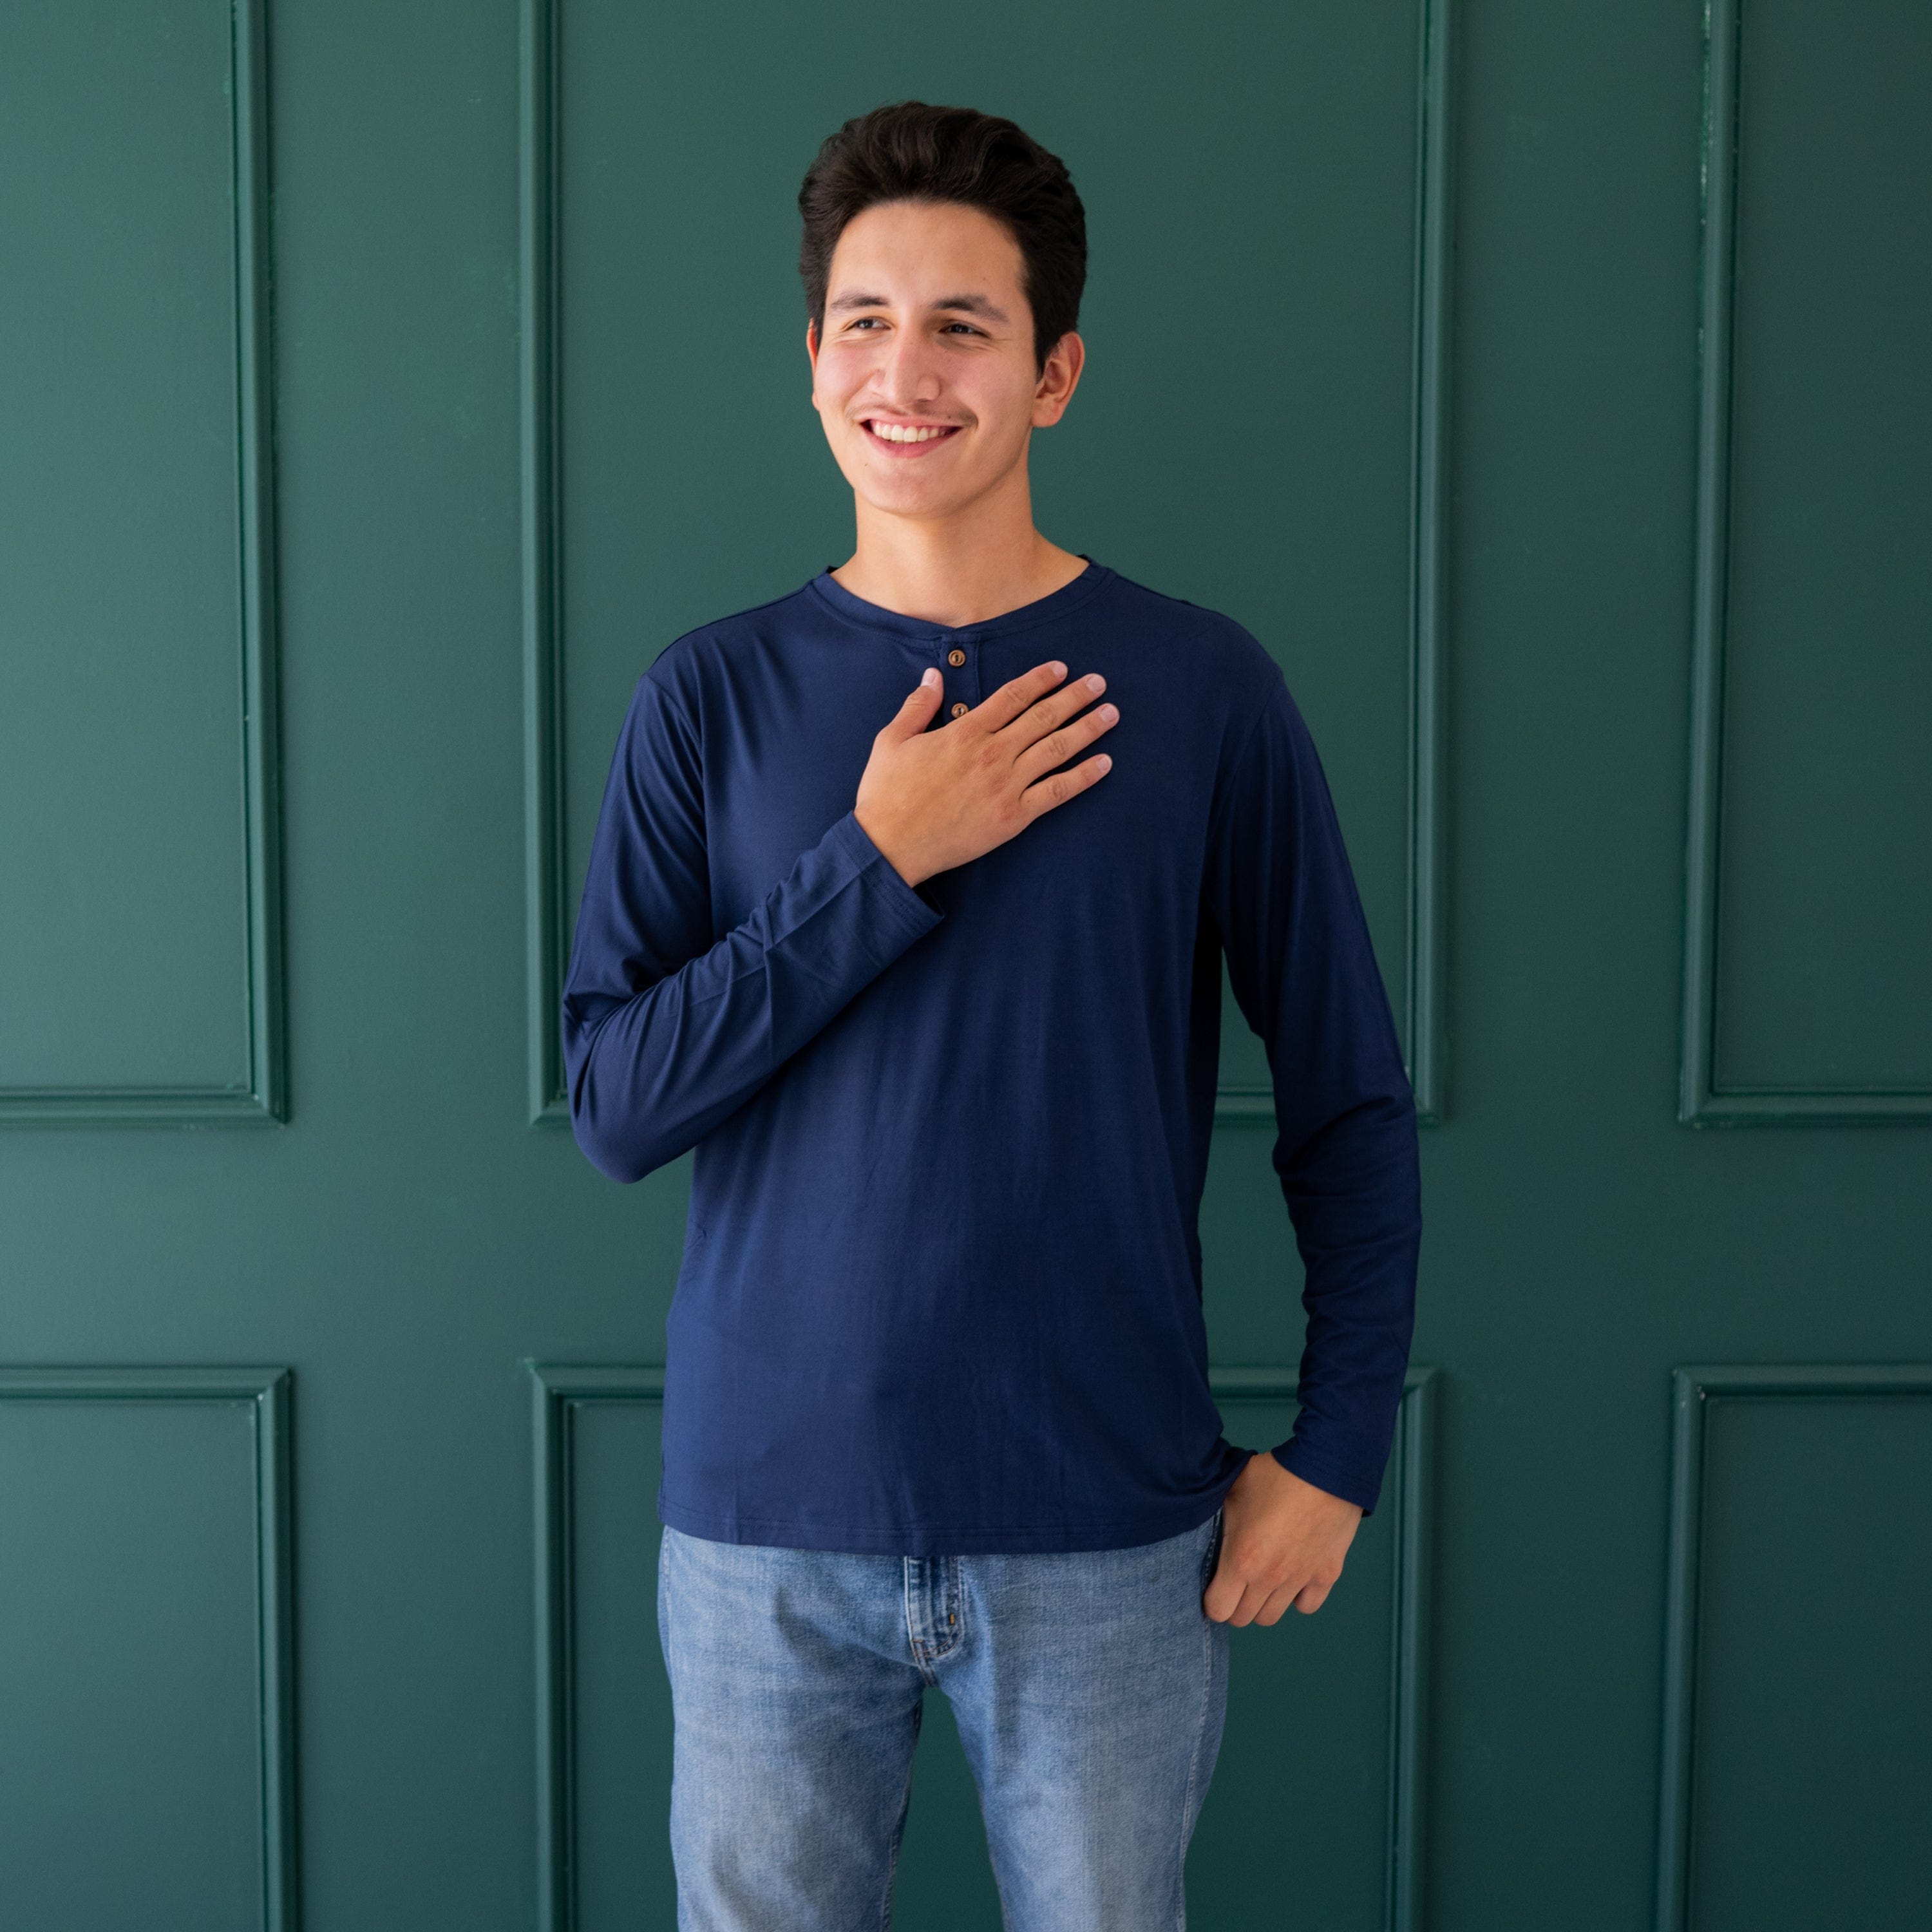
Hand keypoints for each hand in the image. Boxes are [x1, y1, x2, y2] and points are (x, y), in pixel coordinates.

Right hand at [853, 660, 1117, 887]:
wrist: (891, 846)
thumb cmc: (886, 795)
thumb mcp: (892, 741)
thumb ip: (917, 706)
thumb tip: (933, 675)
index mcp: (964, 732)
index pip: (1012, 696)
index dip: (1040, 679)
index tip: (1061, 668)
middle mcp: (991, 753)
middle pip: (1042, 716)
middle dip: (1074, 696)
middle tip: (1099, 682)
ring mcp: (1006, 785)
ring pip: (1056, 748)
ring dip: (1087, 728)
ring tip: (1110, 713)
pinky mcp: (1014, 816)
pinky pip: (1056, 791)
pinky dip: (1083, 776)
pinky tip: (1105, 763)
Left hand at [1202, 1451, 1363, 1626]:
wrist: (1324, 1470)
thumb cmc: (1273, 1476)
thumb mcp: (1232, 1492)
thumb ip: (1219, 1521)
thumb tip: (1207, 1530)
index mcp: (1242, 1560)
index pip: (1219, 1610)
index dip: (1212, 1600)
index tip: (1214, 1586)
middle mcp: (1270, 1579)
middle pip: (1244, 1617)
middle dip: (1234, 1603)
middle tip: (1236, 1581)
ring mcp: (1300, 1580)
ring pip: (1272, 1616)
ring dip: (1262, 1603)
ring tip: (1262, 1580)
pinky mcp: (1326, 1576)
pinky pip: (1307, 1606)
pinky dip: (1297, 1597)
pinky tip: (1293, 1576)